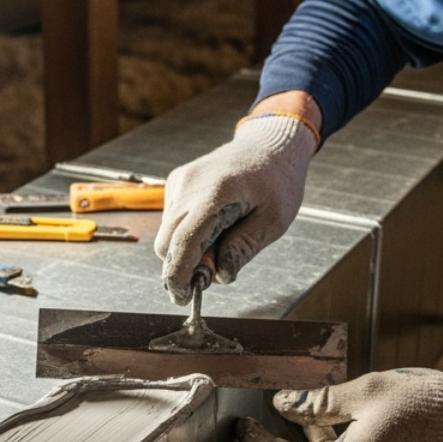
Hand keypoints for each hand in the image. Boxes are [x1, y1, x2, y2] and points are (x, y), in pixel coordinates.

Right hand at [154, 111, 317, 304]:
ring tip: (222, 241)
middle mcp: (189, 184)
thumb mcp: (273, 221)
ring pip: (167, 233)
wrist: (269, 145)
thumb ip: (244, 248)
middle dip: (183, 265)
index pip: (183, 242)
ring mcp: (180, 181)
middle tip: (214, 272)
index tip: (183, 296)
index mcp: (215, 193)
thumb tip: (220, 275)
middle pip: (166, 242)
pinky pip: (172, 219)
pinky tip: (214, 224)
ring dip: (186, 249)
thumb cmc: (276, 182)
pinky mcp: (177, 181)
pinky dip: (186, 232)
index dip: (178, 275)